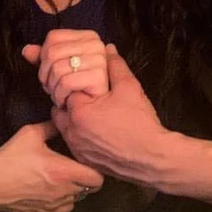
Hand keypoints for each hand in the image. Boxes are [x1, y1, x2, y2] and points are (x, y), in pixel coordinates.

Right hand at [0, 122, 102, 211]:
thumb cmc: (8, 159)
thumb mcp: (30, 134)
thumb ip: (51, 126)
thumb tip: (62, 120)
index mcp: (62, 171)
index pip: (96, 178)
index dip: (97, 169)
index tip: (90, 161)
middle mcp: (62, 191)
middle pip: (90, 189)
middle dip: (88, 178)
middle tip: (79, 166)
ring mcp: (53, 205)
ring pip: (78, 199)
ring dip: (76, 190)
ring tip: (66, 177)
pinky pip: (64, 209)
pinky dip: (64, 200)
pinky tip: (55, 189)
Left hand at [23, 29, 108, 107]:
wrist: (97, 110)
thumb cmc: (79, 87)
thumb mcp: (60, 68)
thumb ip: (44, 57)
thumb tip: (27, 50)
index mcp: (88, 37)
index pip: (54, 37)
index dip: (44, 56)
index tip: (50, 71)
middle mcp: (96, 44)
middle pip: (52, 53)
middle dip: (46, 75)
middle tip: (53, 86)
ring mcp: (99, 59)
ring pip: (57, 68)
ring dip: (52, 88)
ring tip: (60, 94)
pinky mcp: (98, 76)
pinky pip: (66, 82)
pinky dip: (60, 95)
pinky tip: (65, 101)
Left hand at [52, 45, 171, 183]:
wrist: (152, 158)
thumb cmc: (140, 123)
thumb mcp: (129, 87)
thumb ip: (115, 66)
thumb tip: (108, 50)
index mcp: (79, 110)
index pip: (65, 87)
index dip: (77, 82)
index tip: (89, 83)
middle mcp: (72, 131)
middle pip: (59, 107)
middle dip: (70, 100)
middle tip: (90, 96)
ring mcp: (77, 149)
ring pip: (65, 127)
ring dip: (73, 118)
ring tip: (94, 113)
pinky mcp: (84, 161)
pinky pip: (74, 143)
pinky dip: (80, 135)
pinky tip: (98, 130)